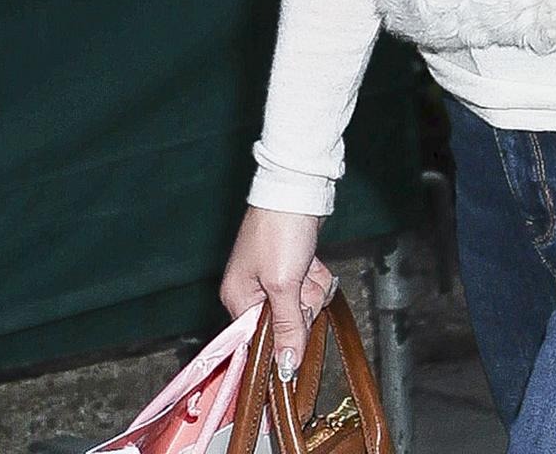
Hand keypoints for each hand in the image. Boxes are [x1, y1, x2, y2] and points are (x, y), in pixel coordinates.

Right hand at [219, 207, 332, 381]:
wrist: (299, 187)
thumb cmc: (282, 230)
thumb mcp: (284, 284)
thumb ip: (287, 327)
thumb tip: (286, 367)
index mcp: (238, 299)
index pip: (258, 340)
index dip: (283, 339)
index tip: (299, 332)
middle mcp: (252, 291)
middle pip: (285, 322)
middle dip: (303, 306)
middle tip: (303, 284)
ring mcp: (273, 277)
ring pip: (301, 304)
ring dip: (313, 289)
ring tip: (310, 268)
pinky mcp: (292, 264)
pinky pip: (308, 286)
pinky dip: (317, 277)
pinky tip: (316, 264)